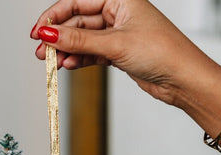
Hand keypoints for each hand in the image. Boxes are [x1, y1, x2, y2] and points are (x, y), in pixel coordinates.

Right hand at [31, 0, 218, 105]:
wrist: (182, 79)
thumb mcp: (115, 43)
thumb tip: (50, 33)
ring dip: (67, 51)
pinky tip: (68, 66)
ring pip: (83, 40)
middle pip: (78, 21)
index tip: (38, 31)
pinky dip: (79, 60)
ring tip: (52, 63)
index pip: (77, 1)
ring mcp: (117, 34)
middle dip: (58, 37)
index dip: (54, 16)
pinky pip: (91, 54)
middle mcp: (117, 13)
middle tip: (41, 51)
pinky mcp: (118, 53)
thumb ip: (79, 39)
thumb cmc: (162, 52)